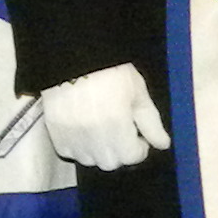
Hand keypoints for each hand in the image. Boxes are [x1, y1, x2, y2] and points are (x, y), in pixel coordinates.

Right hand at [41, 63, 171, 168]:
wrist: (74, 54)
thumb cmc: (110, 70)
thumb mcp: (138, 92)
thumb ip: (151, 122)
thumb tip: (162, 145)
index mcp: (116, 124)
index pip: (131, 157)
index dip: (139, 149)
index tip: (139, 138)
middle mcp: (93, 134)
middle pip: (111, 162)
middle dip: (120, 152)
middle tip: (121, 133)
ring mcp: (71, 134)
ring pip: (89, 159)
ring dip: (99, 151)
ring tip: (102, 131)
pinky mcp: (55, 131)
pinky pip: (68, 151)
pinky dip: (78, 147)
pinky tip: (84, 130)